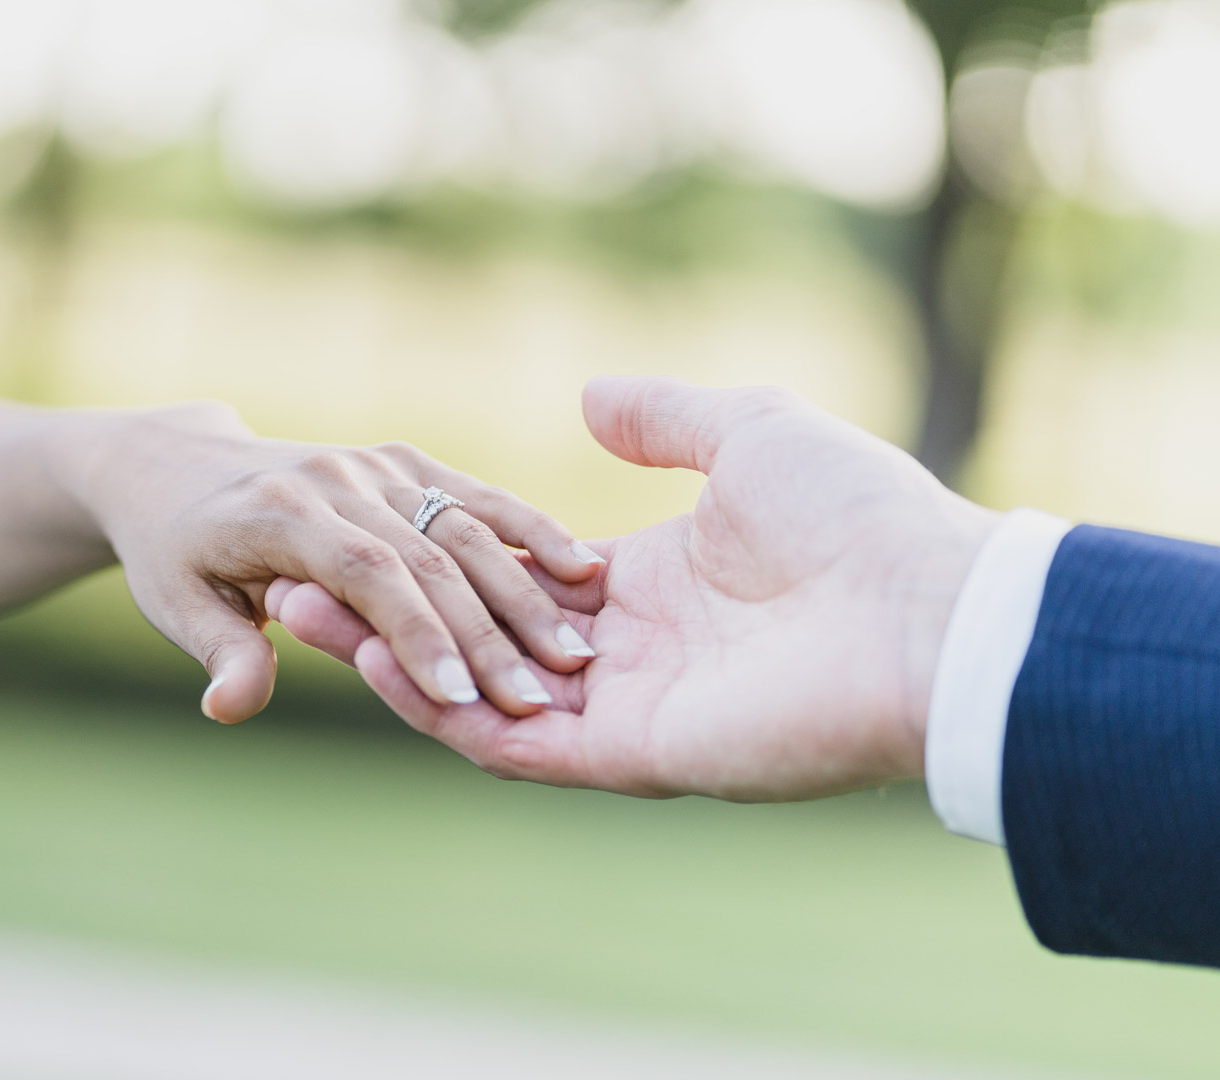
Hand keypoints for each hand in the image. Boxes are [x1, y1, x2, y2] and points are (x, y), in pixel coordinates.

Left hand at [71, 403, 603, 723]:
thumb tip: (231, 707)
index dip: (416, 637)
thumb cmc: (179, 552)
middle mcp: (336, 478)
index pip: (364, 576)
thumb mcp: (179, 604)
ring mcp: (377, 465)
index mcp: (279, 512)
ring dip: (524, 591)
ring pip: (466, 525)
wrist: (182, 466)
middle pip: (429, 555)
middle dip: (486, 633)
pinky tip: (582, 570)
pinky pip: (478, 495)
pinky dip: (531, 529)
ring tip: (574, 654)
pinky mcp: (405, 462)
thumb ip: (221, 653)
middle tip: (536, 702)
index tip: (462, 703)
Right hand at [271, 377, 995, 800]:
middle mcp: (629, 655)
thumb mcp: (747, 432)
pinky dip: (437, 710)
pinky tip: (369, 659)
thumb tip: (586, 398)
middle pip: (482, 641)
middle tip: (295, 576)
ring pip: (479, 697)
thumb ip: (663, 418)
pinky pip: (514, 745)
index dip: (441, 560)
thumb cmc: (855, 514)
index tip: (360, 527)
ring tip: (299, 611)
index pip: (519, 581)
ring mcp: (627, 714)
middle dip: (389, 614)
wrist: (924, 608)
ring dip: (389, 659)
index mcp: (651, 586)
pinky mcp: (632, 760)